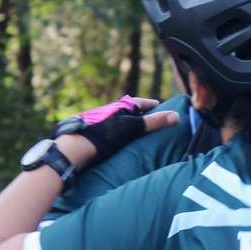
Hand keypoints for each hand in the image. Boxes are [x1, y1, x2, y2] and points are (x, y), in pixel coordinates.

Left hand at [54, 96, 178, 168]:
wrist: (75, 147)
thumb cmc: (104, 135)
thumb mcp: (132, 128)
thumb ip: (153, 122)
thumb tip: (176, 116)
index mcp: (120, 107)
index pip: (140, 102)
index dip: (151, 105)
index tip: (160, 106)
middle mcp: (109, 111)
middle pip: (129, 112)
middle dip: (140, 115)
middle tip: (152, 121)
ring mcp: (100, 123)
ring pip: (119, 122)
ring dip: (128, 126)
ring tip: (138, 136)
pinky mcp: (93, 134)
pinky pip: (110, 133)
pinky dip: (119, 136)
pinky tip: (121, 145)